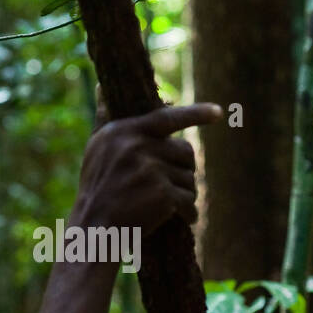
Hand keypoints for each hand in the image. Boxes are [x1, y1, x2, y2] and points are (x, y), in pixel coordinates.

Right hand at [75, 92, 223, 236]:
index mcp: (124, 131)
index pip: (167, 117)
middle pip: (185, 151)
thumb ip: (105, 116)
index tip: (219, 112)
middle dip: (183, 169)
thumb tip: (100, 84)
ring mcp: (151, 169)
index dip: (196, 114)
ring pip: (189, 177)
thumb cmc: (96, 188)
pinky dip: (188, 212)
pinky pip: (189, 199)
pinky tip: (182, 219)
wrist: (94, 228)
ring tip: (169, 205)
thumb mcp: (96, 147)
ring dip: (185, 193)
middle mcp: (138, 146)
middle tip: (173, 186)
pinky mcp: (162, 194)